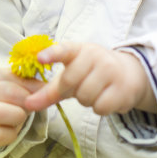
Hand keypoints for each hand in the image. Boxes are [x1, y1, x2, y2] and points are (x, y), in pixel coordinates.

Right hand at [0, 69, 42, 146]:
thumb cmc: (9, 98)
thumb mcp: (20, 85)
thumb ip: (32, 84)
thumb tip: (47, 88)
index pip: (17, 77)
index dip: (32, 87)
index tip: (40, 93)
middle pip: (10, 93)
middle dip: (26, 101)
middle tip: (30, 106)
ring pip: (3, 113)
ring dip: (18, 116)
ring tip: (20, 115)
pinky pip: (3, 134)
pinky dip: (13, 133)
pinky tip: (12, 128)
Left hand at [25, 43, 156, 115]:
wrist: (129, 74)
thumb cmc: (93, 74)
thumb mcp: (72, 75)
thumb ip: (50, 90)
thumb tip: (27, 104)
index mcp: (80, 50)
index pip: (64, 50)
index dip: (52, 54)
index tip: (40, 57)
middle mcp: (96, 56)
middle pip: (70, 81)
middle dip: (70, 90)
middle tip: (79, 87)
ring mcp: (111, 71)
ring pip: (85, 97)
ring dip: (86, 100)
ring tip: (95, 91)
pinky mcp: (123, 88)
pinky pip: (100, 107)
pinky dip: (100, 107)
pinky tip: (107, 97)